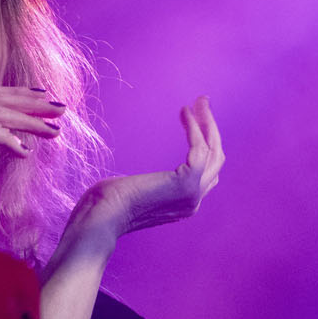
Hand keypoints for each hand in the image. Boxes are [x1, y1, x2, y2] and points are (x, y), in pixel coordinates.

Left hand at [68, 95, 223, 242]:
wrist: (101, 216)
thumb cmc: (106, 203)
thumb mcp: (136, 192)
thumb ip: (151, 186)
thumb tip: (147, 179)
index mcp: (184, 204)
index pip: (207, 171)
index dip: (203, 143)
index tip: (192, 119)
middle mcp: (194, 201)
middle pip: (216, 159)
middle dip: (211, 129)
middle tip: (203, 103)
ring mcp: (192, 194)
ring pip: (214, 151)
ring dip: (207, 123)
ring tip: (198, 102)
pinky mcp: (186, 183)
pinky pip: (199, 149)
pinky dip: (194, 128)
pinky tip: (184, 112)